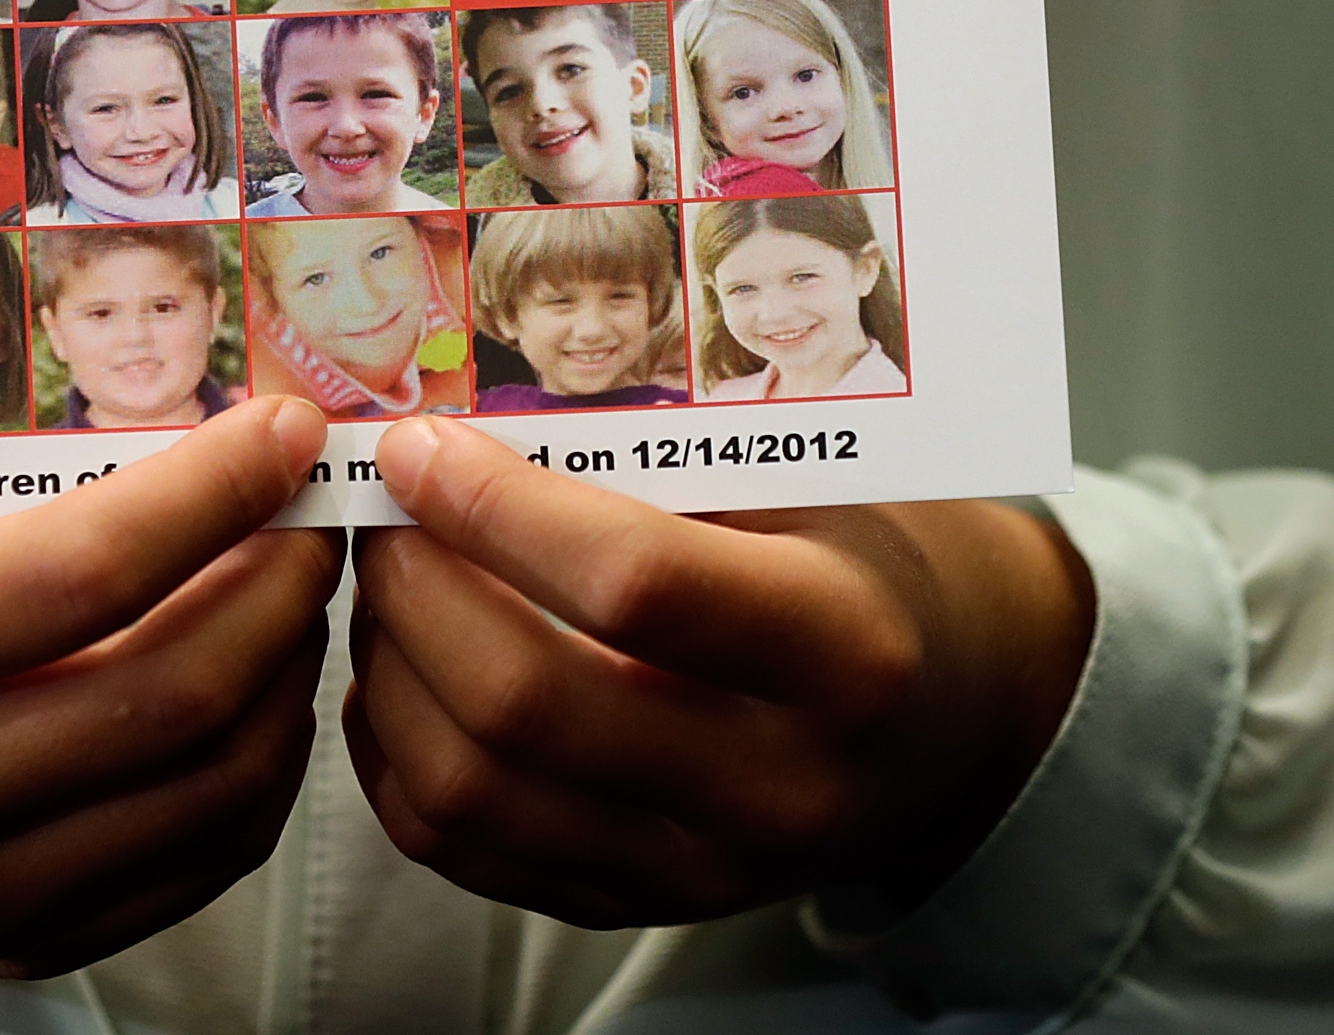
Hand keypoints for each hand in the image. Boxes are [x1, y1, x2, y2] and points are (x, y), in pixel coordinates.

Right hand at [0, 396, 341, 978]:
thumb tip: (183, 392)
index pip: (84, 573)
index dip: (214, 493)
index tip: (285, 429)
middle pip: (173, 691)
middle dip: (282, 582)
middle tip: (316, 507)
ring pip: (209, 790)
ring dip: (290, 675)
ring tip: (298, 586)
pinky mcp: (6, 949)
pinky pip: (191, 867)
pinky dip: (258, 773)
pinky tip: (262, 688)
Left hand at [344, 416, 1092, 930]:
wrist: (949, 713)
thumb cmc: (865, 561)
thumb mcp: (811, 489)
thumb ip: (660, 467)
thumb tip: (460, 426)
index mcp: (845, 655)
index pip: (636, 585)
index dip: (497, 507)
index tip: (421, 448)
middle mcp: (779, 788)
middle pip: (528, 702)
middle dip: (416, 585)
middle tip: (384, 510)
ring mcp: (702, 871)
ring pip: (471, 788)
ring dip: (388, 665)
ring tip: (388, 579)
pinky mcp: (634, 906)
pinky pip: (459, 849)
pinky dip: (395, 752)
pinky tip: (404, 669)